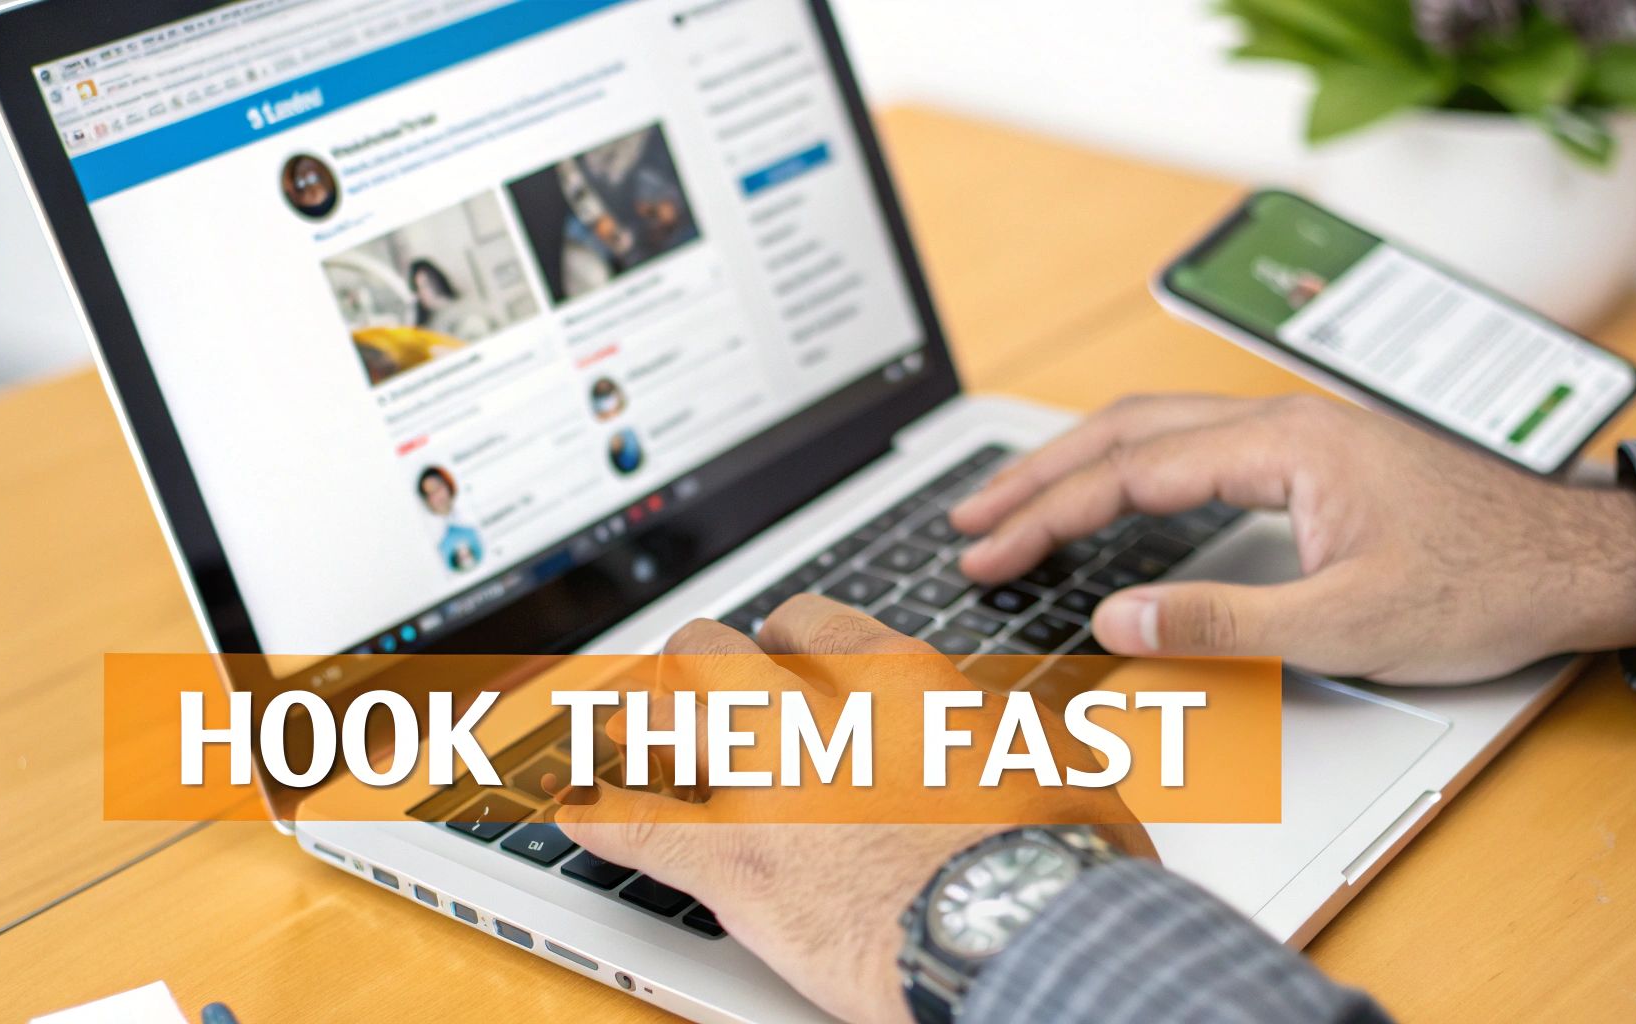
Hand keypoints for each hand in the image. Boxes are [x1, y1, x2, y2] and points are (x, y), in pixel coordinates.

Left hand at [551, 596, 1152, 1023]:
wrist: (1017, 926)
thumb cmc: (1053, 852)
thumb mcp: (1057, 758)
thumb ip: (1004, 728)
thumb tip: (1005, 725)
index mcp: (895, 678)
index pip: (808, 621)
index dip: (788, 636)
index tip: (788, 653)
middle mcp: (815, 713)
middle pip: (712, 651)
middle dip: (696, 668)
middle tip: (699, 693)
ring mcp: (762, 785)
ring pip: (661, 717)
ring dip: (644, 728)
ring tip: (633, 738)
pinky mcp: (729, 862)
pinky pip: (630, 826)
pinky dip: (598, 818)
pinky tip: (578, 814)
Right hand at [952, 394, 1635, 683]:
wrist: (1582, 562)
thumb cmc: (1488, 582)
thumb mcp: (1348, 623)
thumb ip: (1221, 622)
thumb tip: (1116, 621)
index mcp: (1284, 443)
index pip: (1130, 472)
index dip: (1047, 515)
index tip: (989, 552)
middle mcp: (1283, 421)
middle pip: (1127, 429)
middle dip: (1039, 474)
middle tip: (970, 516)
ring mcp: (1298, 433)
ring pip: (1158, 429)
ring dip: (1080, 465)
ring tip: (1016, 502)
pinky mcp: (1313, 456)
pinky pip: (1195, 447)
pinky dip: (1131, 469)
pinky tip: (1114, 497)